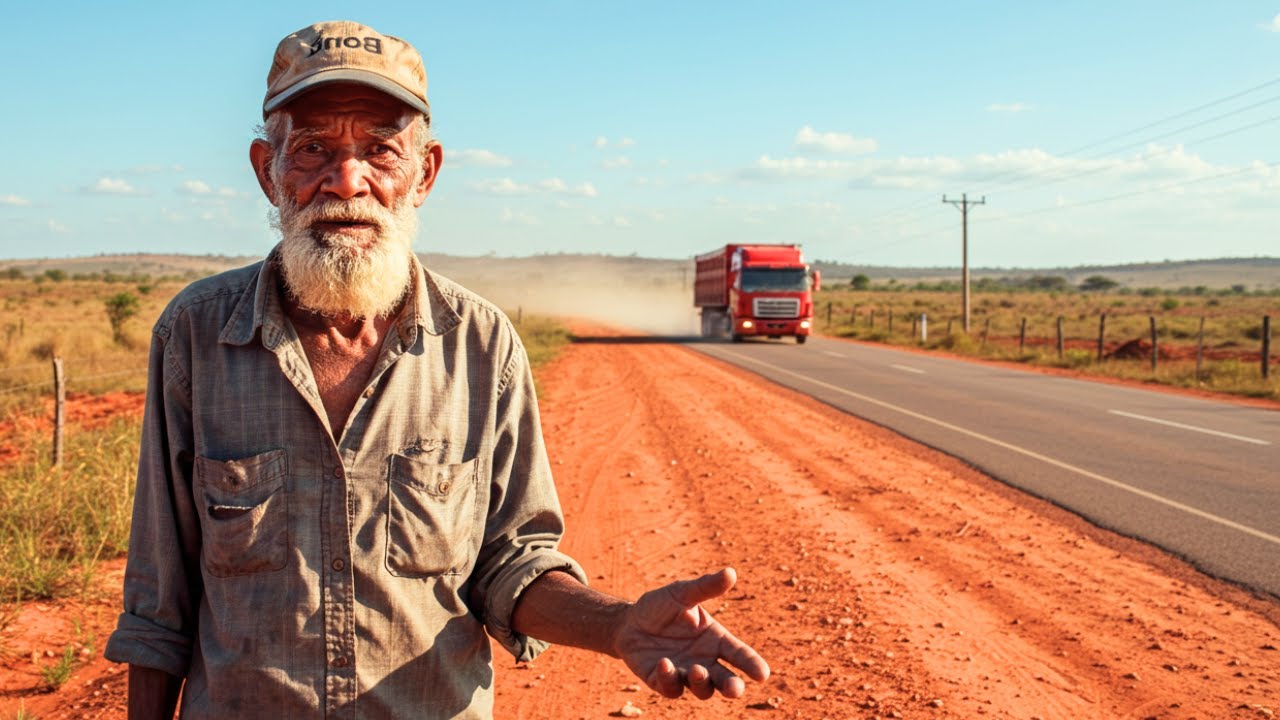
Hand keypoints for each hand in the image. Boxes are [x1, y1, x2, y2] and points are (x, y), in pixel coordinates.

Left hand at [612, 568, 769, 699]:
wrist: (629, 621)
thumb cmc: (661, 606)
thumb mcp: (682, 593)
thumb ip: (706, 587)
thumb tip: (731, 573)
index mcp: (715, 640)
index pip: (739, 654)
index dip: (752, 664)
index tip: (763, 674)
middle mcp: (704, 661)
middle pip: (726, 681)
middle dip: (733, 687)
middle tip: (735, 688)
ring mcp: (684, 674)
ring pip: (702, 690)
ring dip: (702, 683)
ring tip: (696, 669)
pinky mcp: (663, 682)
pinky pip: (672, 688)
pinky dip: (670, 678)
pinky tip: (664, 663)